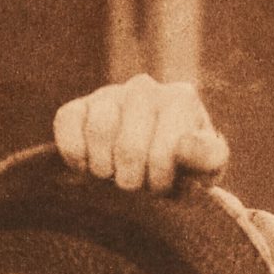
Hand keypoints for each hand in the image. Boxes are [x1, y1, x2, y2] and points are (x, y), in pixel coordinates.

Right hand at [53, 73, 229, 191]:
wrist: (148, 168)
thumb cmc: (181, 169)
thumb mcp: (205, 170)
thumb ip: (207, 157)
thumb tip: (183, 145)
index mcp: (180, 99)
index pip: (163, 151)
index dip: (159, 180)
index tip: (163, 186)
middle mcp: (144, 87)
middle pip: (129, 147)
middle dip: (132, 179)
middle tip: (137, 184)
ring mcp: (109, 94)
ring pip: (99, 133)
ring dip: (104, 168)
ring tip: (114, 174)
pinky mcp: (78, 106)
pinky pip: (66, 123)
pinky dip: (75, 154)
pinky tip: (87, 166)